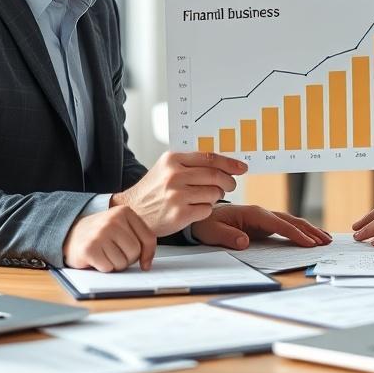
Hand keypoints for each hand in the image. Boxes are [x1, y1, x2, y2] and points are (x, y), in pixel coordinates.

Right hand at [63, 204, 155, 271]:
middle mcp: (112, 220)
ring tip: (104, 254)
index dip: (147, 253)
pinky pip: (108, 268)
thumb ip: (140, 239)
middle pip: (135, 252)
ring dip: (114, 264)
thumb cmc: (100, 233)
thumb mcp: (122, 228)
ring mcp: (100, 233)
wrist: (70, 234)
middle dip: (127, 259)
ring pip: (122, 262)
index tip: (143, 260)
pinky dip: (103, 268)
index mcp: (124, 212)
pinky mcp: (89, 248)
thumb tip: (147, 264)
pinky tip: (96, 258)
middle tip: (115, 253)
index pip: (148, 238)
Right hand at [113, 152, 244, 236]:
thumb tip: (223, 162)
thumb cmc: (153, 190)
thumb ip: (191, 163)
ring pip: (214, 194)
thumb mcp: (166, 168)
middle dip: (228, 182)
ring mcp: (177, 195)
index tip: (242, 167)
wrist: (132, 212)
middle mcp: (174, 176)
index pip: (210, 158)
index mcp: (172, 160)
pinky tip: (195, 209)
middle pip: (216, 176)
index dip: (230, 163)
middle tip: (230, 185)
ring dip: (214, 197)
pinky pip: (207, 210)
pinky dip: (206, 210)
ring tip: (202, 198)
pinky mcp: (179, 214)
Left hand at [190, 204, 331, 249]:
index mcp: (252, 213)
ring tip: (325, 238)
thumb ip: (228, 236)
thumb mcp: (213, 232)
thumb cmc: (207, 224)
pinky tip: (310, 237)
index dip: (294, 233)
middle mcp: (261, 213)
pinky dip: (300, 231)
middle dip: (309, 230)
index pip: (278, 224)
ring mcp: (264, 218)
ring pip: (291, 222)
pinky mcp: (264, 225)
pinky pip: (286, 227)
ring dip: (308, 230)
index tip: (309, 242)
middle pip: (290, 220)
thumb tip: (244, 243)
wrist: (203, 217)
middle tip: (326, 241)